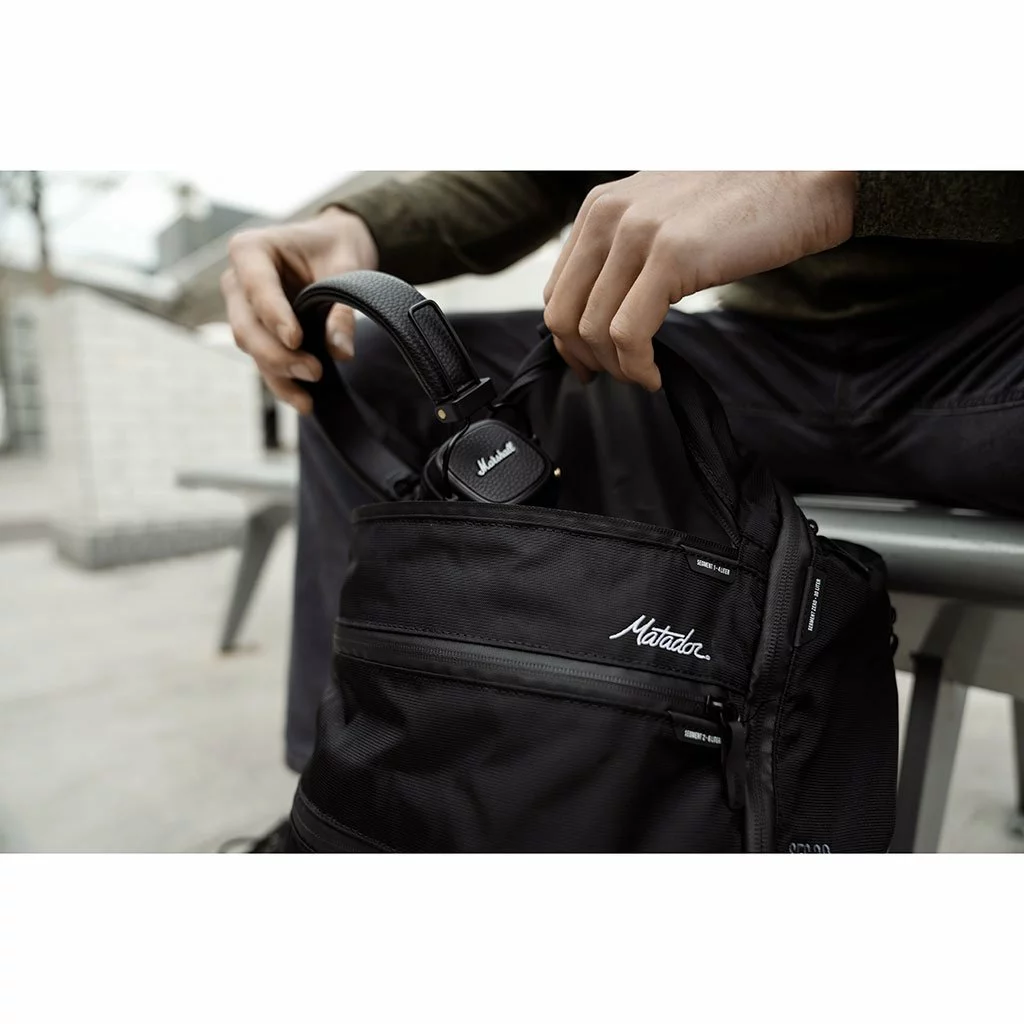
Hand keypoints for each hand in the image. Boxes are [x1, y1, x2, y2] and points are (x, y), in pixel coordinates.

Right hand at [221, 206, 378, 413]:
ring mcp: (243, 308)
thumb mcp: (347, 268)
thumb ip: (342, 308)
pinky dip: (280, 381)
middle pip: (246, 326)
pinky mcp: (257, 332)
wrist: (336, 246)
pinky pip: (261, 360)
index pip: (257, 287)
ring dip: (279, 374)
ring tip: (308, 398)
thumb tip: (341, 352)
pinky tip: (302, 400)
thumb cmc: (336, 248)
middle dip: (277, 355)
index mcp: (251, 250)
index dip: (274, 316)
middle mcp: (237, 280)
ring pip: (251, 348)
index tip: (296, 340)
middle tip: (314, 372)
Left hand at [542, 171, 856, 390]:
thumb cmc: (742, 204)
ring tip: (643, 376)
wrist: (805, 177)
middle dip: (585, 359)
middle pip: (565, 315)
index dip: (569, 340)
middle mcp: (609, 216)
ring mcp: (638, 233)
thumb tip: (601, 313)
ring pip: (594, 329)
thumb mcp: (662, 218)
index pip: (557, 291)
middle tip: (615, 378)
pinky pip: (629, 333)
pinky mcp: (671, 255)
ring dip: (616, 368)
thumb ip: (623, 253)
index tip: (591, 364)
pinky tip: (655, 374)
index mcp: (600, 208)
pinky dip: (636, 366)